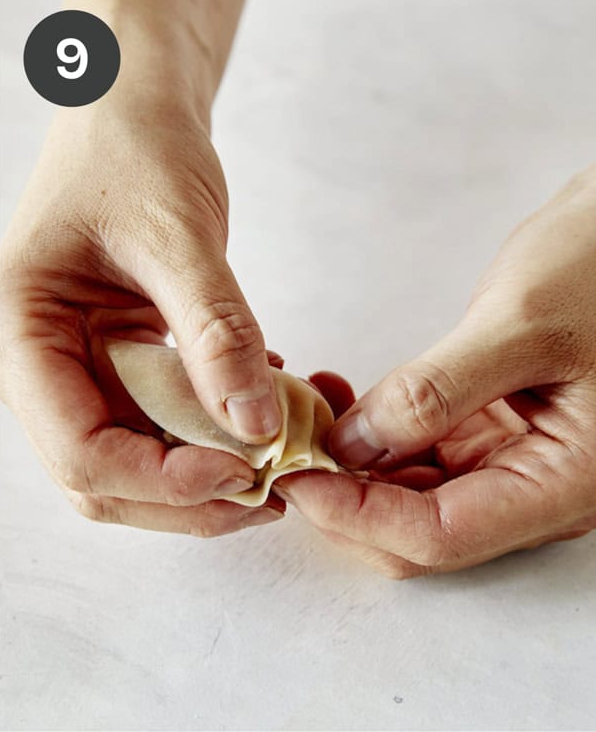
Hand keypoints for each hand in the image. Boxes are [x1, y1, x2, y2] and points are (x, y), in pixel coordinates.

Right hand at [0, 0, 284, 535]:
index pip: (82, 454)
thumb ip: (214, 331)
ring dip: (209, 473)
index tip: (244, 473)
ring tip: (277, 457)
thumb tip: (256, 427)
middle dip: (190, 499)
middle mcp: (47, 368)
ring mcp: (86, 368)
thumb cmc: (134, 152)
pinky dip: (216, 431)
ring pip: (142, 460)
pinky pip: (168, 421)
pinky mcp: (125, 360)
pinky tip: (263, 407)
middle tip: (270, 490)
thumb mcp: (176, 234)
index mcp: (24, 337)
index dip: (163, 482)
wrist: (134, 113)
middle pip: (108, 479)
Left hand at [275, 165, 595, 576]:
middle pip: (420, 529)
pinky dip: (376, 434)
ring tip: (309, 413)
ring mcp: (514, 462)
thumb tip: (351, 447)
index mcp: (564, 483)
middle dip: (347, 496)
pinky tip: (342, 399)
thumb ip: (435, 393)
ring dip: (354, 465)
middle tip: (293, 447)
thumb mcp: (521, 325)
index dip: (358, 516)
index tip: (296, 477)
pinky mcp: (492, 432)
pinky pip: (421, 454)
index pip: (441, 533)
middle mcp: (538, 489)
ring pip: (413, 495)